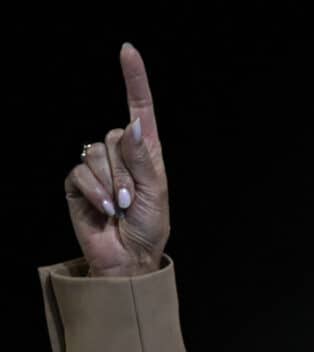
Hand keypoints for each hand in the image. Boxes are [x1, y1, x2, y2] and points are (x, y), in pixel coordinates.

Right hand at [64, 43, 168, 276]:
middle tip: (134, 199)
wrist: (129, 258)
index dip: (134, 80)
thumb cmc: (150, 227)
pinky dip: (96, 192)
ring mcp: (97, 168)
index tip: (128, 51)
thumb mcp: (156, 192)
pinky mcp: (77, 183)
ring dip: (112, 184)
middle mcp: (121, 155)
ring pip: (96, 153)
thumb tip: (130, 124)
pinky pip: (80, 172)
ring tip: (121, 207)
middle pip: (113, 135)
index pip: (139, 109)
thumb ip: (143, 159)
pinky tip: (106, 209)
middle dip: (126, 170)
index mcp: (146, 153)